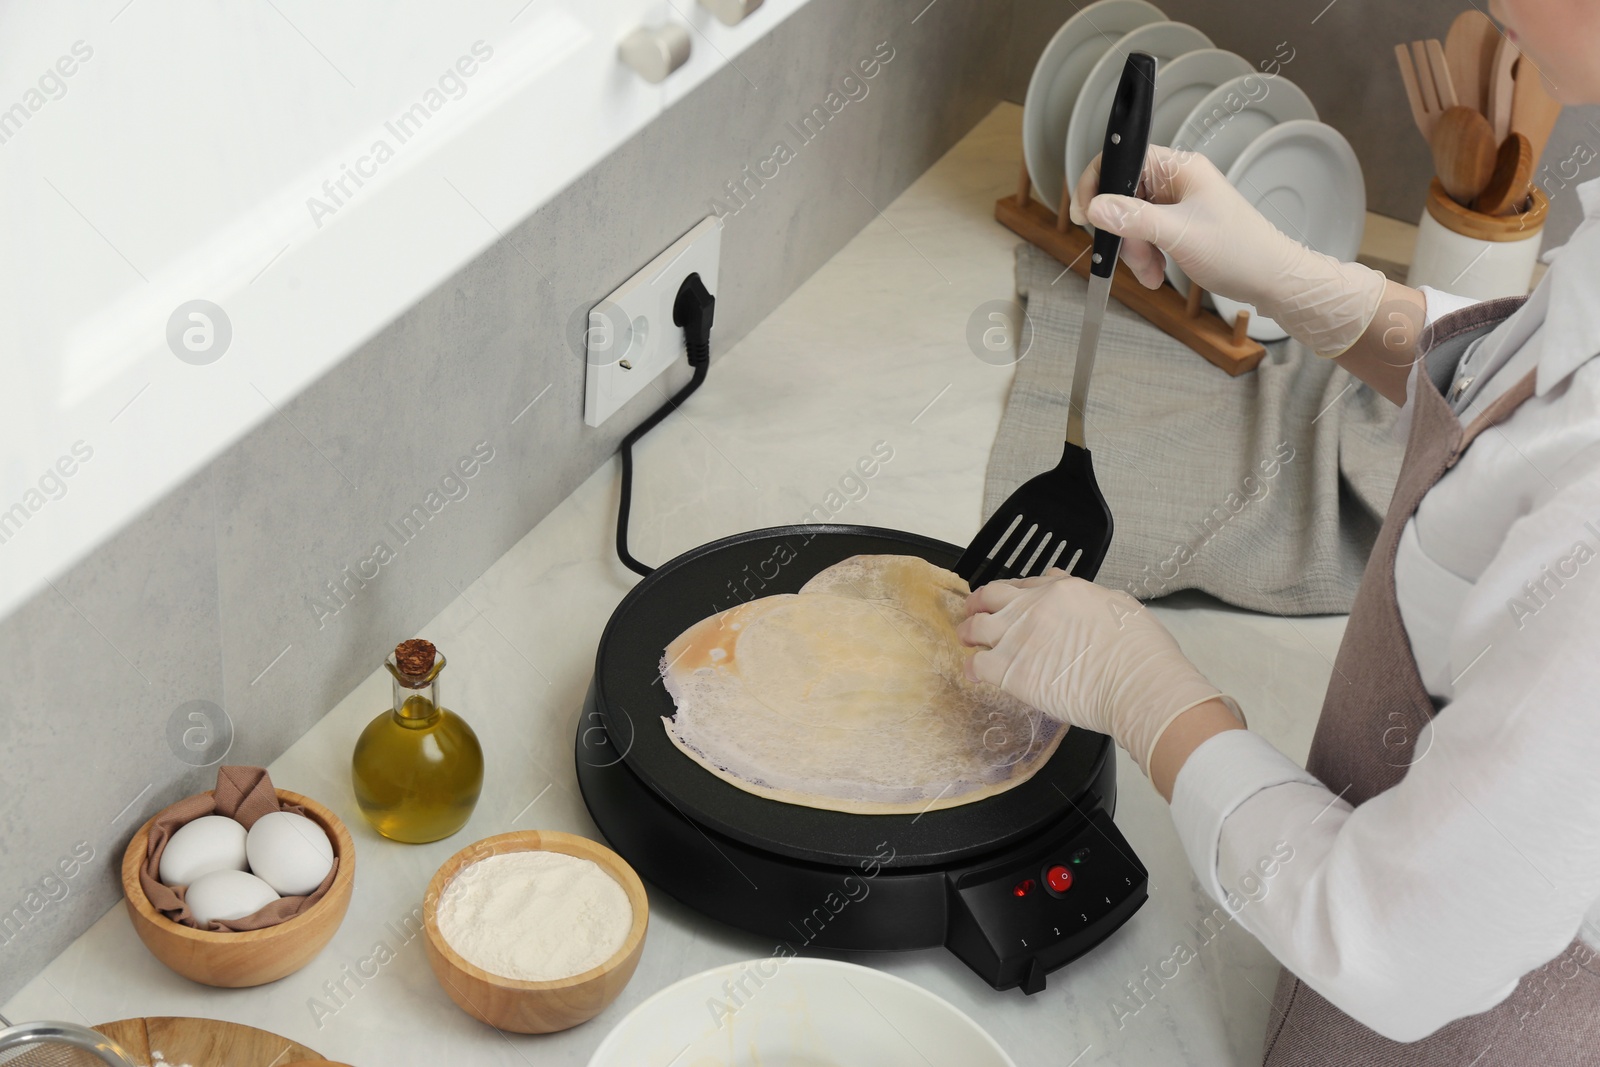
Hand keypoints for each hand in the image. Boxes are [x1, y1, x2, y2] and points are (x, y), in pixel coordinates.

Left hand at [956, 570, 1240, 775]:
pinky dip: (973, 667)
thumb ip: (1090, 596)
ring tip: (966, 639)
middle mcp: (1035, 607)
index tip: (1010, 600)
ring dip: (968, 631)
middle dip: (980, 602)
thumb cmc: (1140, 652)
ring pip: (976, 626)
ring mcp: (1019, 637)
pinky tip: (974, 673)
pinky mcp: (1011, 669)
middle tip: (975, 612)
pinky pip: (978, 664)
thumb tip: (1077, 590)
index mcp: (1063, 591)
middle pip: (992, 595)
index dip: (1015, 592)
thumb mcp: (1120, 605)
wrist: (1136, 682)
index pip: (1026, 584)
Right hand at [1069, 145, 1385, 356]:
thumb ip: (1133, 219)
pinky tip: (1156, 273)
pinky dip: (1145, 255)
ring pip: (1132, 219)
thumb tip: (1095, 207)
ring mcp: (1178, 202)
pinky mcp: (1179, 224)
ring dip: (1133, 249)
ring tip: (1149, 273)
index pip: (1121, 159)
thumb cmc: (1240, 251)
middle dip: (1119, 230)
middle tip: (1125, 256)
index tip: (1085, 215)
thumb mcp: (1179, 235)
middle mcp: (1177, 180)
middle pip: (1123, 194)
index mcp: (1180, 167)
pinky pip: (1146, 234)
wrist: (1272, 279)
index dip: (1097, 184)